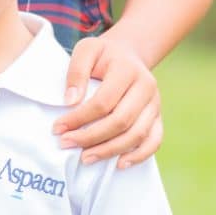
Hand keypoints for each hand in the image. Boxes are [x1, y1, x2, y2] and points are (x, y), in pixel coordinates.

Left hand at [53, 31, 161, 167]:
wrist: (127, 55)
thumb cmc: (102, 56)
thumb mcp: (86, 50)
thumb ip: (76, 72)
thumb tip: (70, 102)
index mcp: (128, 70)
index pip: (103, 101)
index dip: (79, 118)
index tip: (57, 128)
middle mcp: (146, 87)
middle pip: (121, 121)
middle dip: (91, 137)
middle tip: (66, 144)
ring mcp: (155, 104)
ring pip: (137, 134)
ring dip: (110, 150)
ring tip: (85, 158)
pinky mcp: (158, 116)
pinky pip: (154, 140)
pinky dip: (139, 155)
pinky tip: (119, 164)